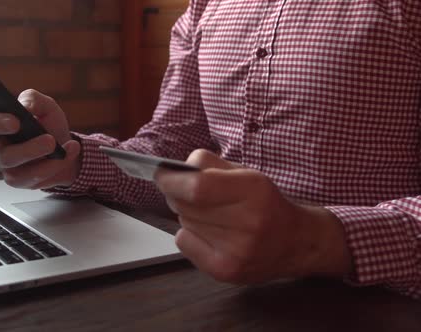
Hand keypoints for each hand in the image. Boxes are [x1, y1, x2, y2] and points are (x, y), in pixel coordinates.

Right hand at [0, 89, 81, 188]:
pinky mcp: (17, 179)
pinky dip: (52, 163)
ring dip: (31, 149)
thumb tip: (25, 105)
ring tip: (52, 142)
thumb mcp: (46, 106)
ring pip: (8, 157)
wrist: (66, 152)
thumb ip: (34, 99)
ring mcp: (3, 160)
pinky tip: (67, 151)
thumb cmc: (49, 126)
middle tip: (16, 122)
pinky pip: (29, 174)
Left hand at [155, 149, 351, 283]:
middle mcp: (247, 224)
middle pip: (185, 205)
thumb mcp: (246, 173)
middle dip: (177, 194)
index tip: (160, 173)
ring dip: (187, 213)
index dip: (172, 180)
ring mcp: (236, 252)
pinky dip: (188, 233)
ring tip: (210, 213)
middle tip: (186, 191)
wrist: (298, 243)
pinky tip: (209, 232)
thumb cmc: (266, 203)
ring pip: (183, 222)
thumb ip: (209, 165)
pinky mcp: (225, 271)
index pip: (197, 187)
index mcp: (254, 191)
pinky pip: (183, 242)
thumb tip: (171, 169)